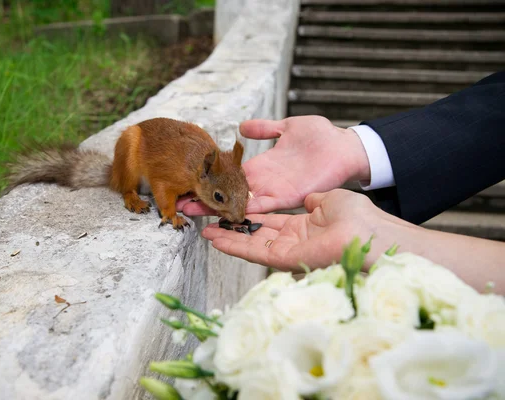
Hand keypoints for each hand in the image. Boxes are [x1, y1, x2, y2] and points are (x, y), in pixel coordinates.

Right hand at [178, 116, 369, 216]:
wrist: (345, 147)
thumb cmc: (321, 136)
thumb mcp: (287, 127)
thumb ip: (265, 128)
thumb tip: (243, 126)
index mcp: (262, 166)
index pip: (230, 176)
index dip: (211, 180)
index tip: (191, 184)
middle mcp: (264, 182)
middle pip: (229, 195)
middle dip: (206, 201)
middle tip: (181, 205)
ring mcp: (274, 192)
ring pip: (239, 205)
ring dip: (217, 211)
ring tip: (194, 217)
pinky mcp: (286, 199)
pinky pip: (260, 209)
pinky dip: (241, 214)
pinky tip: (223, 218)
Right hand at [201, 189, 413, 271]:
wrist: (368, 232)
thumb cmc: (357, 216)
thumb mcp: (329, 199)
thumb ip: (313, 200)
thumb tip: (308, 198)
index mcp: (303, 226)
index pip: (269, 222)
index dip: (250, 216)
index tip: (233, 209)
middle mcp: (292, 240)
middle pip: (255, 234)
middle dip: (231, 229)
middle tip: (210, 222)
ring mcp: (286, 251)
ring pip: (249, 245)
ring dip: (227, 239)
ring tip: (205, 232)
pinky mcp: (284, 259)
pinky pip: (254, 253)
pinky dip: (234, 246)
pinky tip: (217, 240)